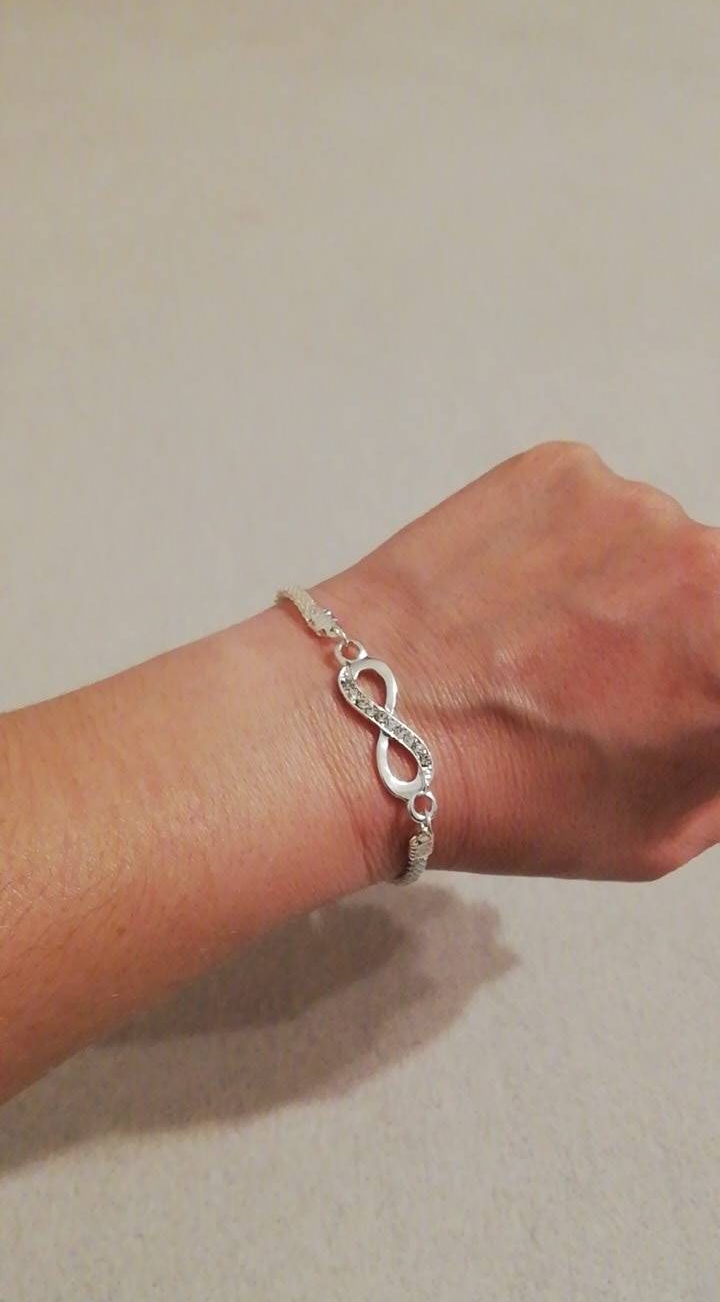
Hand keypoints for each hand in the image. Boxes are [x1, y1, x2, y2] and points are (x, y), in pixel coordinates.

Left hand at [323, 442, 719, 879]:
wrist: (367, 726)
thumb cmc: (509, 797)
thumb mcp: (664, 832)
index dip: (706, 679)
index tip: (685, 688)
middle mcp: (708, 563)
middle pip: (718, 589)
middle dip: (689, 634)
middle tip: (617, 679)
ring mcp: (635, 505)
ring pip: (663, 546)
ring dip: (631, 587)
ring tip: (548, 646)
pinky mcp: (565, 470)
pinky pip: (598, 508)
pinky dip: (572, 547)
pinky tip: (516, 603)